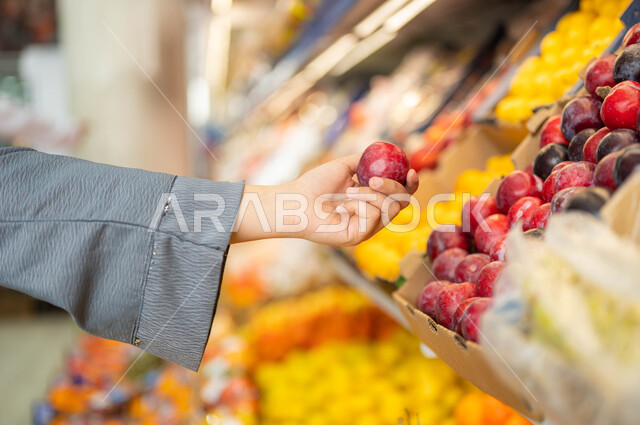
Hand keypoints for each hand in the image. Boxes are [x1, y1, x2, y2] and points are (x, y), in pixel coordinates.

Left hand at [230, 154, 418, 245]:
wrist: (295, 199)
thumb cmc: (314, 184)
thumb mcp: (344, 166)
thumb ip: (365, 160)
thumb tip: (385, 149)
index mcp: (372, 200)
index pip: (402, 194)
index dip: (411, 184)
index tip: (412, 171)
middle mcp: (373, 216)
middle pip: (403, 202)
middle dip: (393, 188)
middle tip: (374, 180)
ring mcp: (367, 228)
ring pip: (389, 209)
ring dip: (370, 195)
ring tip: (348, 193)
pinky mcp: (358, 237)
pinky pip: (373, 217)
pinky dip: (359, 207)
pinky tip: (341, 209)